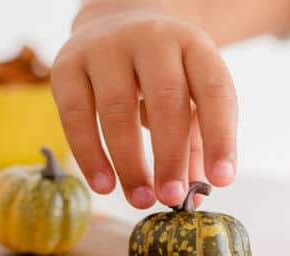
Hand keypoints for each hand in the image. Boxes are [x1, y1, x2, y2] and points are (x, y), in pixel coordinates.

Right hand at [51, 1, 237, 207]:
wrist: (115, 22)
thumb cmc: (162, 74)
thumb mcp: (190, 97)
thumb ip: (197, 144)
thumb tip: (194, 196)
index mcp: (193, 45)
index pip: (214, 91)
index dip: (220, 138)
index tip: (221, 181)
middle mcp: (151, 39)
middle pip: (166, 100)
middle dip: (170, 156)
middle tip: (172, 198)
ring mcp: (106, 48)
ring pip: (117, 109)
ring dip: (129, 163)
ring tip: (140, 199)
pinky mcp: (67, 64)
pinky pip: (74, 114)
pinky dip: (89, 155)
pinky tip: (103, 185)